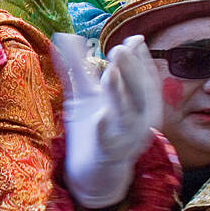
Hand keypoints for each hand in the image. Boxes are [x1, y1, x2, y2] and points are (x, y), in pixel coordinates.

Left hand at [53, 32, 162, 208]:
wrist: (92, 175)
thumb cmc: (93, 129)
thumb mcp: (84, 94)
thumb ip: (77, 67)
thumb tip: (65, 35)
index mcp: (137, 104)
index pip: (145, 78)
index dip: (141, 59)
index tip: (134, 39)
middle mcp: (137, 121)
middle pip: (140, 93)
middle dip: (131, 70)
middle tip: (119, 49)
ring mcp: (124, 139)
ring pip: (126, 115)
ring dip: (119, 94)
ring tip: (109, 73)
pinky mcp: (107, 155)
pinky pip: (107, 143)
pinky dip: (104, 129)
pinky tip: (97, 117)